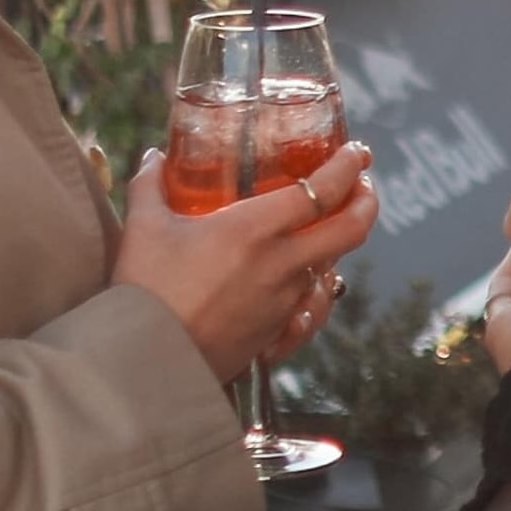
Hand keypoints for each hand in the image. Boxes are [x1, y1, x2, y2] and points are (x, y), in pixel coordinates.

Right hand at [113, 142, 376, 384]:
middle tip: (361, 184)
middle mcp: (281, 264)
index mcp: (254, 229)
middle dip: (367, 201)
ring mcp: (285, 302)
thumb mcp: (143, 227)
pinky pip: (314, 308)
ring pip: (335, 269)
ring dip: (339, 244)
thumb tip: (153, 157)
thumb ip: (150, 185)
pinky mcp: (278, 333)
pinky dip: (319, 289)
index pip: (322, 190)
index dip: (348, 166)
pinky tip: (311, 281)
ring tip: (328, 228)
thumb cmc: (145, 290)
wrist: (147, 359)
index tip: (356, 151)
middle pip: (352, 230)